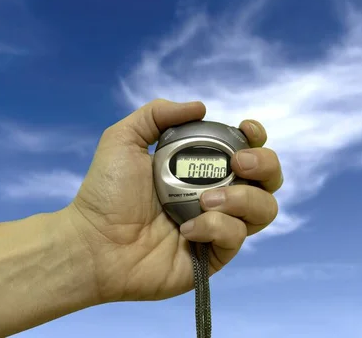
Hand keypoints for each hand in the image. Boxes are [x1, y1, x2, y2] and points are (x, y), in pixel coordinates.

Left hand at [61, 99, 282, 302]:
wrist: (93, 242)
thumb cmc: (105, 192)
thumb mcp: (123, 138)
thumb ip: (157, 113)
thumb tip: (201, 106)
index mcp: (200, 167)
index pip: (247, 150)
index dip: (256, 138)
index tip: (246, 130)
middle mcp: (216, 195)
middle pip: (268, 179)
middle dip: (264, 164)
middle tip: (238, 163)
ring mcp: (218, 226)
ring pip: (264, 209)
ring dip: (242, 198)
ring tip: (206, 200)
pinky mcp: (214, 255)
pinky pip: (236, 237)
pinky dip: (216, 227)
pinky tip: (186, 229)